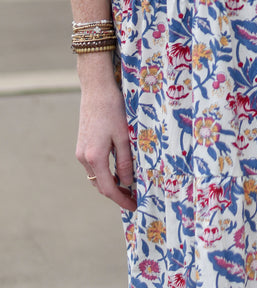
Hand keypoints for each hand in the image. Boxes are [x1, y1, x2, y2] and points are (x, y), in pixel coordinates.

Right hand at [76, 60, 135, 210]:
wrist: (96, 90)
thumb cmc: (113, 109)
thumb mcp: (124, 136)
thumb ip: (125, 161)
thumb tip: (128, 183)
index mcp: (95, 157)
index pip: (108, 188)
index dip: (121, 200)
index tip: (134, 206)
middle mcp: (84, 157)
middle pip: (100, 185)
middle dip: (116, 193)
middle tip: (134, 197)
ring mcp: (81, 151)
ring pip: (96, 176)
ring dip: (110, 183)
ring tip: (129, 185)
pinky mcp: (82, 145)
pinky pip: (93, 166)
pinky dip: (105, 172)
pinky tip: (118, 169)